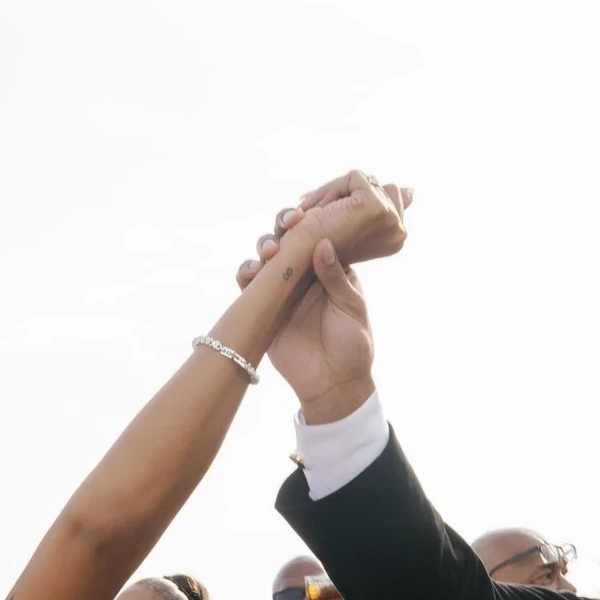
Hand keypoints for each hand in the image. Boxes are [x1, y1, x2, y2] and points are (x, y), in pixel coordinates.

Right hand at [237, 172, 411, 420]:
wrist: (333, 384)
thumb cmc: (353, 346)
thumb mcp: (352, 308)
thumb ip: (336, 278)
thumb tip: (323, 243)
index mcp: (330, 269)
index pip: (317, 235)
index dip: (310, 222)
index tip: (307, 214)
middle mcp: (304, 274)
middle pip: (288, 240)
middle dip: (284, 227)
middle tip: (288, 224)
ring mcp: (283, 290)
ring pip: (267, 258)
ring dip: (265, 247)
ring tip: (270, 251)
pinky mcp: (263, 309)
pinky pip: (250, 285)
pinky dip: (247, 274)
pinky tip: (252, 272)